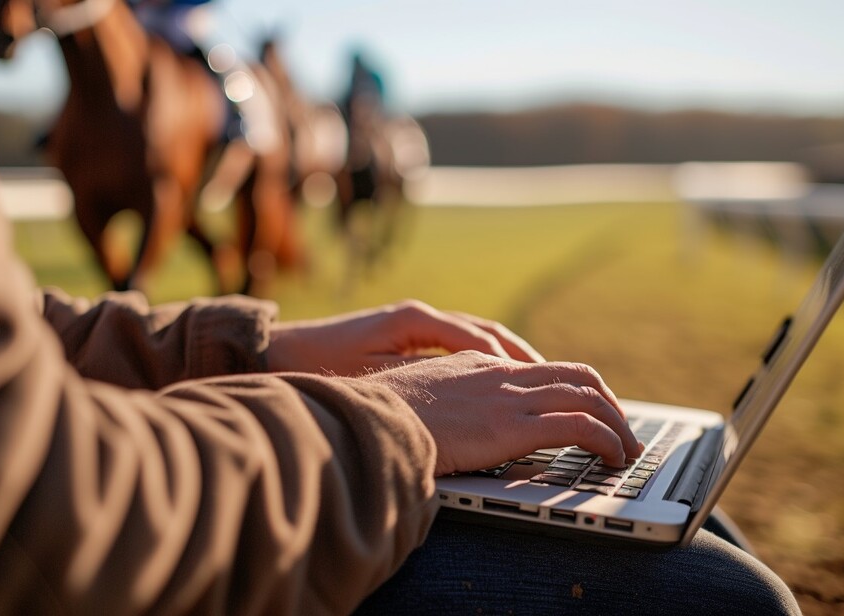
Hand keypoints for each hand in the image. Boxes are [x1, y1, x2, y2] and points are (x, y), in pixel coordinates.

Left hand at [266, 300, 544, 375]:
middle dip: (522, 358)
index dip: (507, 364)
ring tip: (541, 380)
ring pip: (480, 334)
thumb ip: (413, 380)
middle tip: (559, 383)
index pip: (475, 341)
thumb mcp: (367, 378)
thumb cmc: (322, 366)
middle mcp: (421, 315)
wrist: (283, 350)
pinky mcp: (412, 333)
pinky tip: (503, 379)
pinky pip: (463, 342)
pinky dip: (489, 357)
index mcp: (413, 320)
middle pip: (487, 332)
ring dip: (511, 355)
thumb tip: (456, 393)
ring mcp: (418, 322)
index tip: (535, 386)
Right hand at [359, 351, 642, 475]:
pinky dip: (607, 440)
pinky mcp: (511, 425)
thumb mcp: (414, 398)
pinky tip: (612, 459)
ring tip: (627, 450)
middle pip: (575, 375)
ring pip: (587, 396)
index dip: (573, 390)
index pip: (540, 369)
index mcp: (476, 365)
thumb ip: (440, 403)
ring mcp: (507, 397)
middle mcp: (499, 373)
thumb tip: (446, 424)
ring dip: (616, 424)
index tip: (587, 412)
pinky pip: (580, 426)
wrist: (365, 417)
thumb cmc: (376, 415)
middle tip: (622, 430)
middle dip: (607, 402)